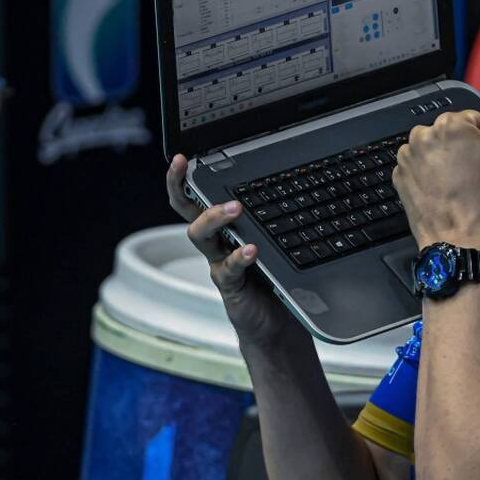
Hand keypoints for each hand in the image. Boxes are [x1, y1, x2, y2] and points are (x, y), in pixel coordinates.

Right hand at [165, 155, 306, 346]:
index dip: (185, 177)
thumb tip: (299, 182)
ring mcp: (220, 263)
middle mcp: (217, 242)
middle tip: (186, 166)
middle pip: (188, 210)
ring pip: (201, 236)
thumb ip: (277, 218)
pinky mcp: (230, 286)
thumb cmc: (276, 277)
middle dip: (180, 185)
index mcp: (225, 227)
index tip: (182, 157)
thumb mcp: (276, 241)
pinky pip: (228, 269)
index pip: (198, 197)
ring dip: (214, 217)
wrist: (278, 323)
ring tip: (234, 208)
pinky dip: (239, 258)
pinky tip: (252, 250)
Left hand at [393, 111, 479, 251]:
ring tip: (449, 181)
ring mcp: (406, 154)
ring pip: (428, 146)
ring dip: (437, 156)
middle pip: (445, 131)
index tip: (478, 154)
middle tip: (464, 169)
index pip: (469, 119)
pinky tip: (436, 187)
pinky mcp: (398, 172)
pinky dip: (424, 171)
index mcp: (450, 124)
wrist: (454, 234)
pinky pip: (415, 164)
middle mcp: (423, 133)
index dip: (477, 137)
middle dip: (454, 144)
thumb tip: (479, 131)